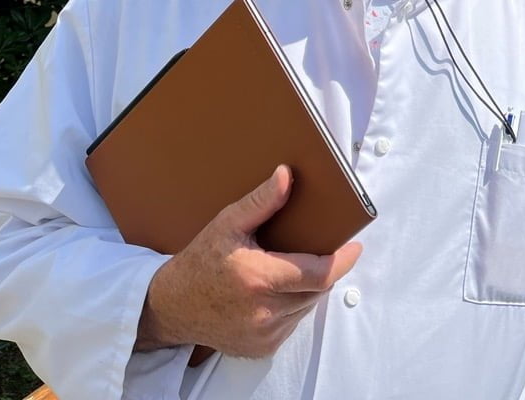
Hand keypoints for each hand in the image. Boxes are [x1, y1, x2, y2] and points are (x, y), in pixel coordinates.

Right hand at [135, 165, 361, 358]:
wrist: (169, 308)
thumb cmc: (199, 262)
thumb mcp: (227, 224)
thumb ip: (261, 201)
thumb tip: (287, 175)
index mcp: (258, 278)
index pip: (320, 274)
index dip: (343, 261)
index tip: (354, 247)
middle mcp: (264, 312)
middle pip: (317, 290)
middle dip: (322, 270)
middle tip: (317, 251)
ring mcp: (263, 335)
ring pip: (306, 307)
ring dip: (307, 289)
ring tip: (290, 269)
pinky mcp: (261, 349)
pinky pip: (292, 324)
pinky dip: (292, 307)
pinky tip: (275, 292)